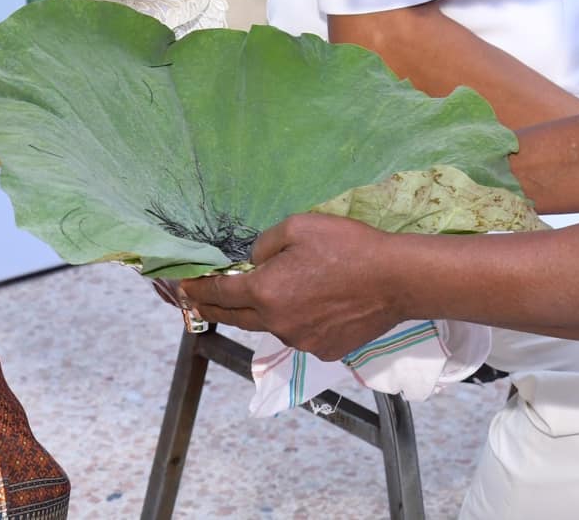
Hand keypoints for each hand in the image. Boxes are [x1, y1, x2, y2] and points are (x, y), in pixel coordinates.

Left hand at [178, 214, 406, 360]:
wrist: (396, 279)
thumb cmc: (347, 246)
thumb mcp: (299, 227)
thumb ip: (265, 244)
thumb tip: (254, 260)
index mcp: (266, 292)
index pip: (220, 293)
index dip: (198, 290)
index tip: (183, 288)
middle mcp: (277, 323)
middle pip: (235, 318)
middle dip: (215, 307)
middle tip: (199, 300)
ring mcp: (301, 342)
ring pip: (271, 325)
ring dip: (265, 311)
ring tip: (275, 292)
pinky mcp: (324, 351)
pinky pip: (300, 334)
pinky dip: (297, 320)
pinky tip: (315, 304)